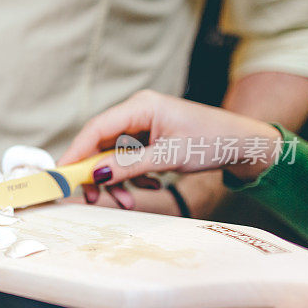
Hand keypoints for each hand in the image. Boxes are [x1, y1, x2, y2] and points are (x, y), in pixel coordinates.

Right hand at [59, 90, 281, 189]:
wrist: (244, 145)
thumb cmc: (212, 141)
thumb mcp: (169, 157)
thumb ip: (130, 165)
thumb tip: (97, 175)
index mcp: (141, 106)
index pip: (96, 128)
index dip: (76, 151)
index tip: (62, 174)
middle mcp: (137, 113)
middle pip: (100, 144)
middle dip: (96, 173)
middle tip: (92, 198)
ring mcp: (142, 127)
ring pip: (112, 156)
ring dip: (116, 181)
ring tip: (128, 201)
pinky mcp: (148, 140)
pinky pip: (127, 160)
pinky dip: (131, 178)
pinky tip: (148, 188)